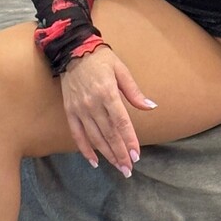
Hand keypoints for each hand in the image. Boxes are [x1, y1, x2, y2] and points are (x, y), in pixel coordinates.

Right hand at [59, 46, 154, 176]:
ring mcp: (79, 109)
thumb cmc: (101, 59)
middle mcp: (93, 104)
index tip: (136, 155)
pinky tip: (94, 161)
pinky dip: (85, 149)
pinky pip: (77, 134)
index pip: (121, 123)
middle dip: (120, 154)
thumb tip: (151, 107)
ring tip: (118, 167)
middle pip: (109, 134)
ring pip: (94, 138)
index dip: (129, 141)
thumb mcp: (121, 70)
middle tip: (128, 169)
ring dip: (107, 155)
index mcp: (107, 93)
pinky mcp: (69, 111)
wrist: (72, 50)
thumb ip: (134, 92)